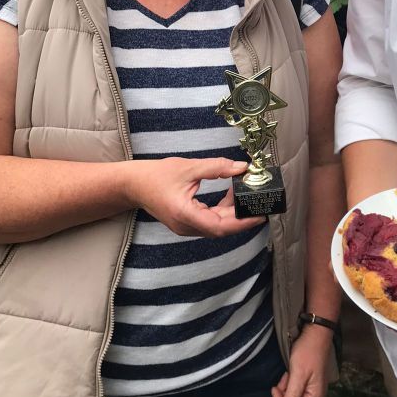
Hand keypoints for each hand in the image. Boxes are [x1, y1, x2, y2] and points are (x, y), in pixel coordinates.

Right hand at [127, 157, 264, 236]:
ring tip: (245, 195)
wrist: (134, 185)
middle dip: (243, 217)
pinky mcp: (186, 223)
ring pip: (217, 226)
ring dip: (233, 213)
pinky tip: (230, 196)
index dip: (242, 223)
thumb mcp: (189, 168)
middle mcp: (186, 226)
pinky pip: (210, 221)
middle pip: (221, 228)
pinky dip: (223, 211)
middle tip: (261, 205)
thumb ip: (217, 168)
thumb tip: (241, 168)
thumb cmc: (157, 176)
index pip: (219, 226)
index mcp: (185, 214)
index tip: (259, 215)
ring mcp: (186, 227)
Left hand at [271, 325, 331, 396]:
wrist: (316, 334)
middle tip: (284, 379)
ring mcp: (313, 391)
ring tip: (288, 373)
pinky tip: (291, 372)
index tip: (276, 388)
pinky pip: (296, 391)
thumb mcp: (298, 374)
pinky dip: (290, 383)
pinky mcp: (310, 383)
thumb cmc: (308, 352)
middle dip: (284, 395)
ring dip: (286, 388)